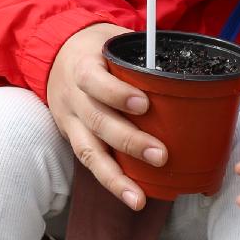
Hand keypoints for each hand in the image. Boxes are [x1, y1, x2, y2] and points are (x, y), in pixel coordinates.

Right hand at [47, 22, 160, 210]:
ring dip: (116, 177)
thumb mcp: (114, 40)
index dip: (117, 93)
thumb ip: (142, 55)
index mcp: (82, 67)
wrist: (54, 53)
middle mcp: (73, 97)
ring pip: (89, 152)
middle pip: (97, 121)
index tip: (144, 104)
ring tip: (139, 198)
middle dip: (129, 141)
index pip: (95, 81)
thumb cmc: (96, 48)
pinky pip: (90, 162)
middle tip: (160, 155)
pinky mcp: (71, 137)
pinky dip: (111, 181)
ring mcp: (70, 120)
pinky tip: (132, 197)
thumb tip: (186, 70)